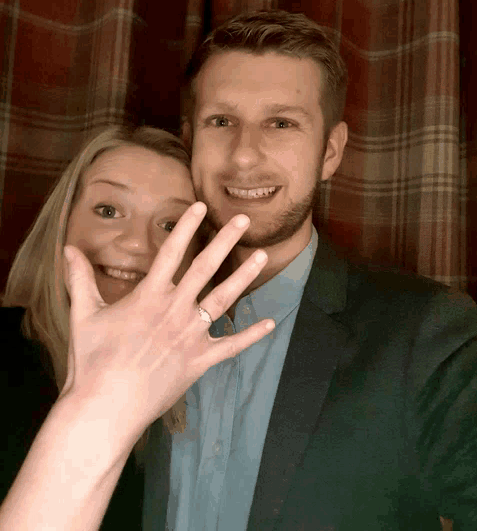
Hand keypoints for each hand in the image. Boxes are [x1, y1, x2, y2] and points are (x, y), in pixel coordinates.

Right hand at [61, 202, 273, 444]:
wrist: (104, 407)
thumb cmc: (91, 361)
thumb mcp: (83, 314)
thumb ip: (79, 279)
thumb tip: (68, 248)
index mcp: (149, 296)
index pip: (171, 252)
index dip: (186, 227)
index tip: (201, 206)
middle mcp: (175, 310)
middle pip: (206, 268)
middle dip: (225, 240)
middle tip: (243, 220)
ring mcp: (191, 336)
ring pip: (224, 300)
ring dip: (244, 277)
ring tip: (263, 257)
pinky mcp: (200, 361)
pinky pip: (231, 346)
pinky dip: (251, 335)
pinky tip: (271, 323)